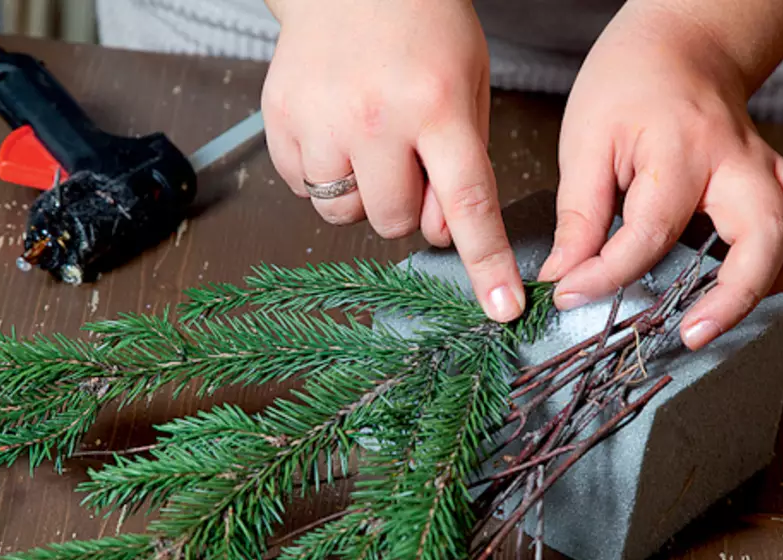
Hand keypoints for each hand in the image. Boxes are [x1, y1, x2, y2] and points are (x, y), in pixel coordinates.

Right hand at [261, 0, 527, 321]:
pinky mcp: (280, 121)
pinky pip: (303, 189)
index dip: (486, 263)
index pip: (468, 203)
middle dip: (405, 205)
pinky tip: (334, 131)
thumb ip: (464, 162)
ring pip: (343, 214)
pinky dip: (322, 174)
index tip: (502, 307)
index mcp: (435, 105)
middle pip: (394, 221)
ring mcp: (321, 121)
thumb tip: (445, 233)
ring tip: (365, 141)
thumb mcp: (468, 84)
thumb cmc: (421, 26)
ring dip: (361, 193)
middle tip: (405, 160)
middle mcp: (375, 118)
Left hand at [537, 1, 782, 348]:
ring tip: (725, 312)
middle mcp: (737, 162)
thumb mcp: (584, 143)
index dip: (607, 276)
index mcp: (681, 151)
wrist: (679, 46)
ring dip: (778, 279)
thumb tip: (565, 276)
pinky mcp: (777, 179)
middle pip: (764, 235)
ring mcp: (766, 169)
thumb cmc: (628, 87)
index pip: (650, 233)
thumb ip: (579, 216)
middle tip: (689, 333)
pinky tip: (756, 280)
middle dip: (732, 297)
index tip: (571, 295)